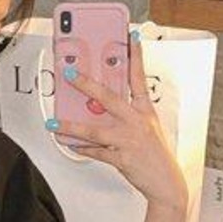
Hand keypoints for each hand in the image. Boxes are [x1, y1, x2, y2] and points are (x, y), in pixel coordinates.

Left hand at [54, 35, 189, 212]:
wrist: (167, 184)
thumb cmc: (157, 155)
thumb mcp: (149, 127)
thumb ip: (128, 114)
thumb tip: (101, 105)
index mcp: (146, 111)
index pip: (139, 78)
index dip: (136, 56)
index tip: (130, 37)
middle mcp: (137, 121)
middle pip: (109, 97)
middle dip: (86, 84)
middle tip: (70, 73)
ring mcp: (129, 140)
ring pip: (95, 129)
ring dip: (72, 126)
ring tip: (55, 123)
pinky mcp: (122, 158)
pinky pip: (97, 151)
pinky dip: (81, 148)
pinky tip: (70, 144)